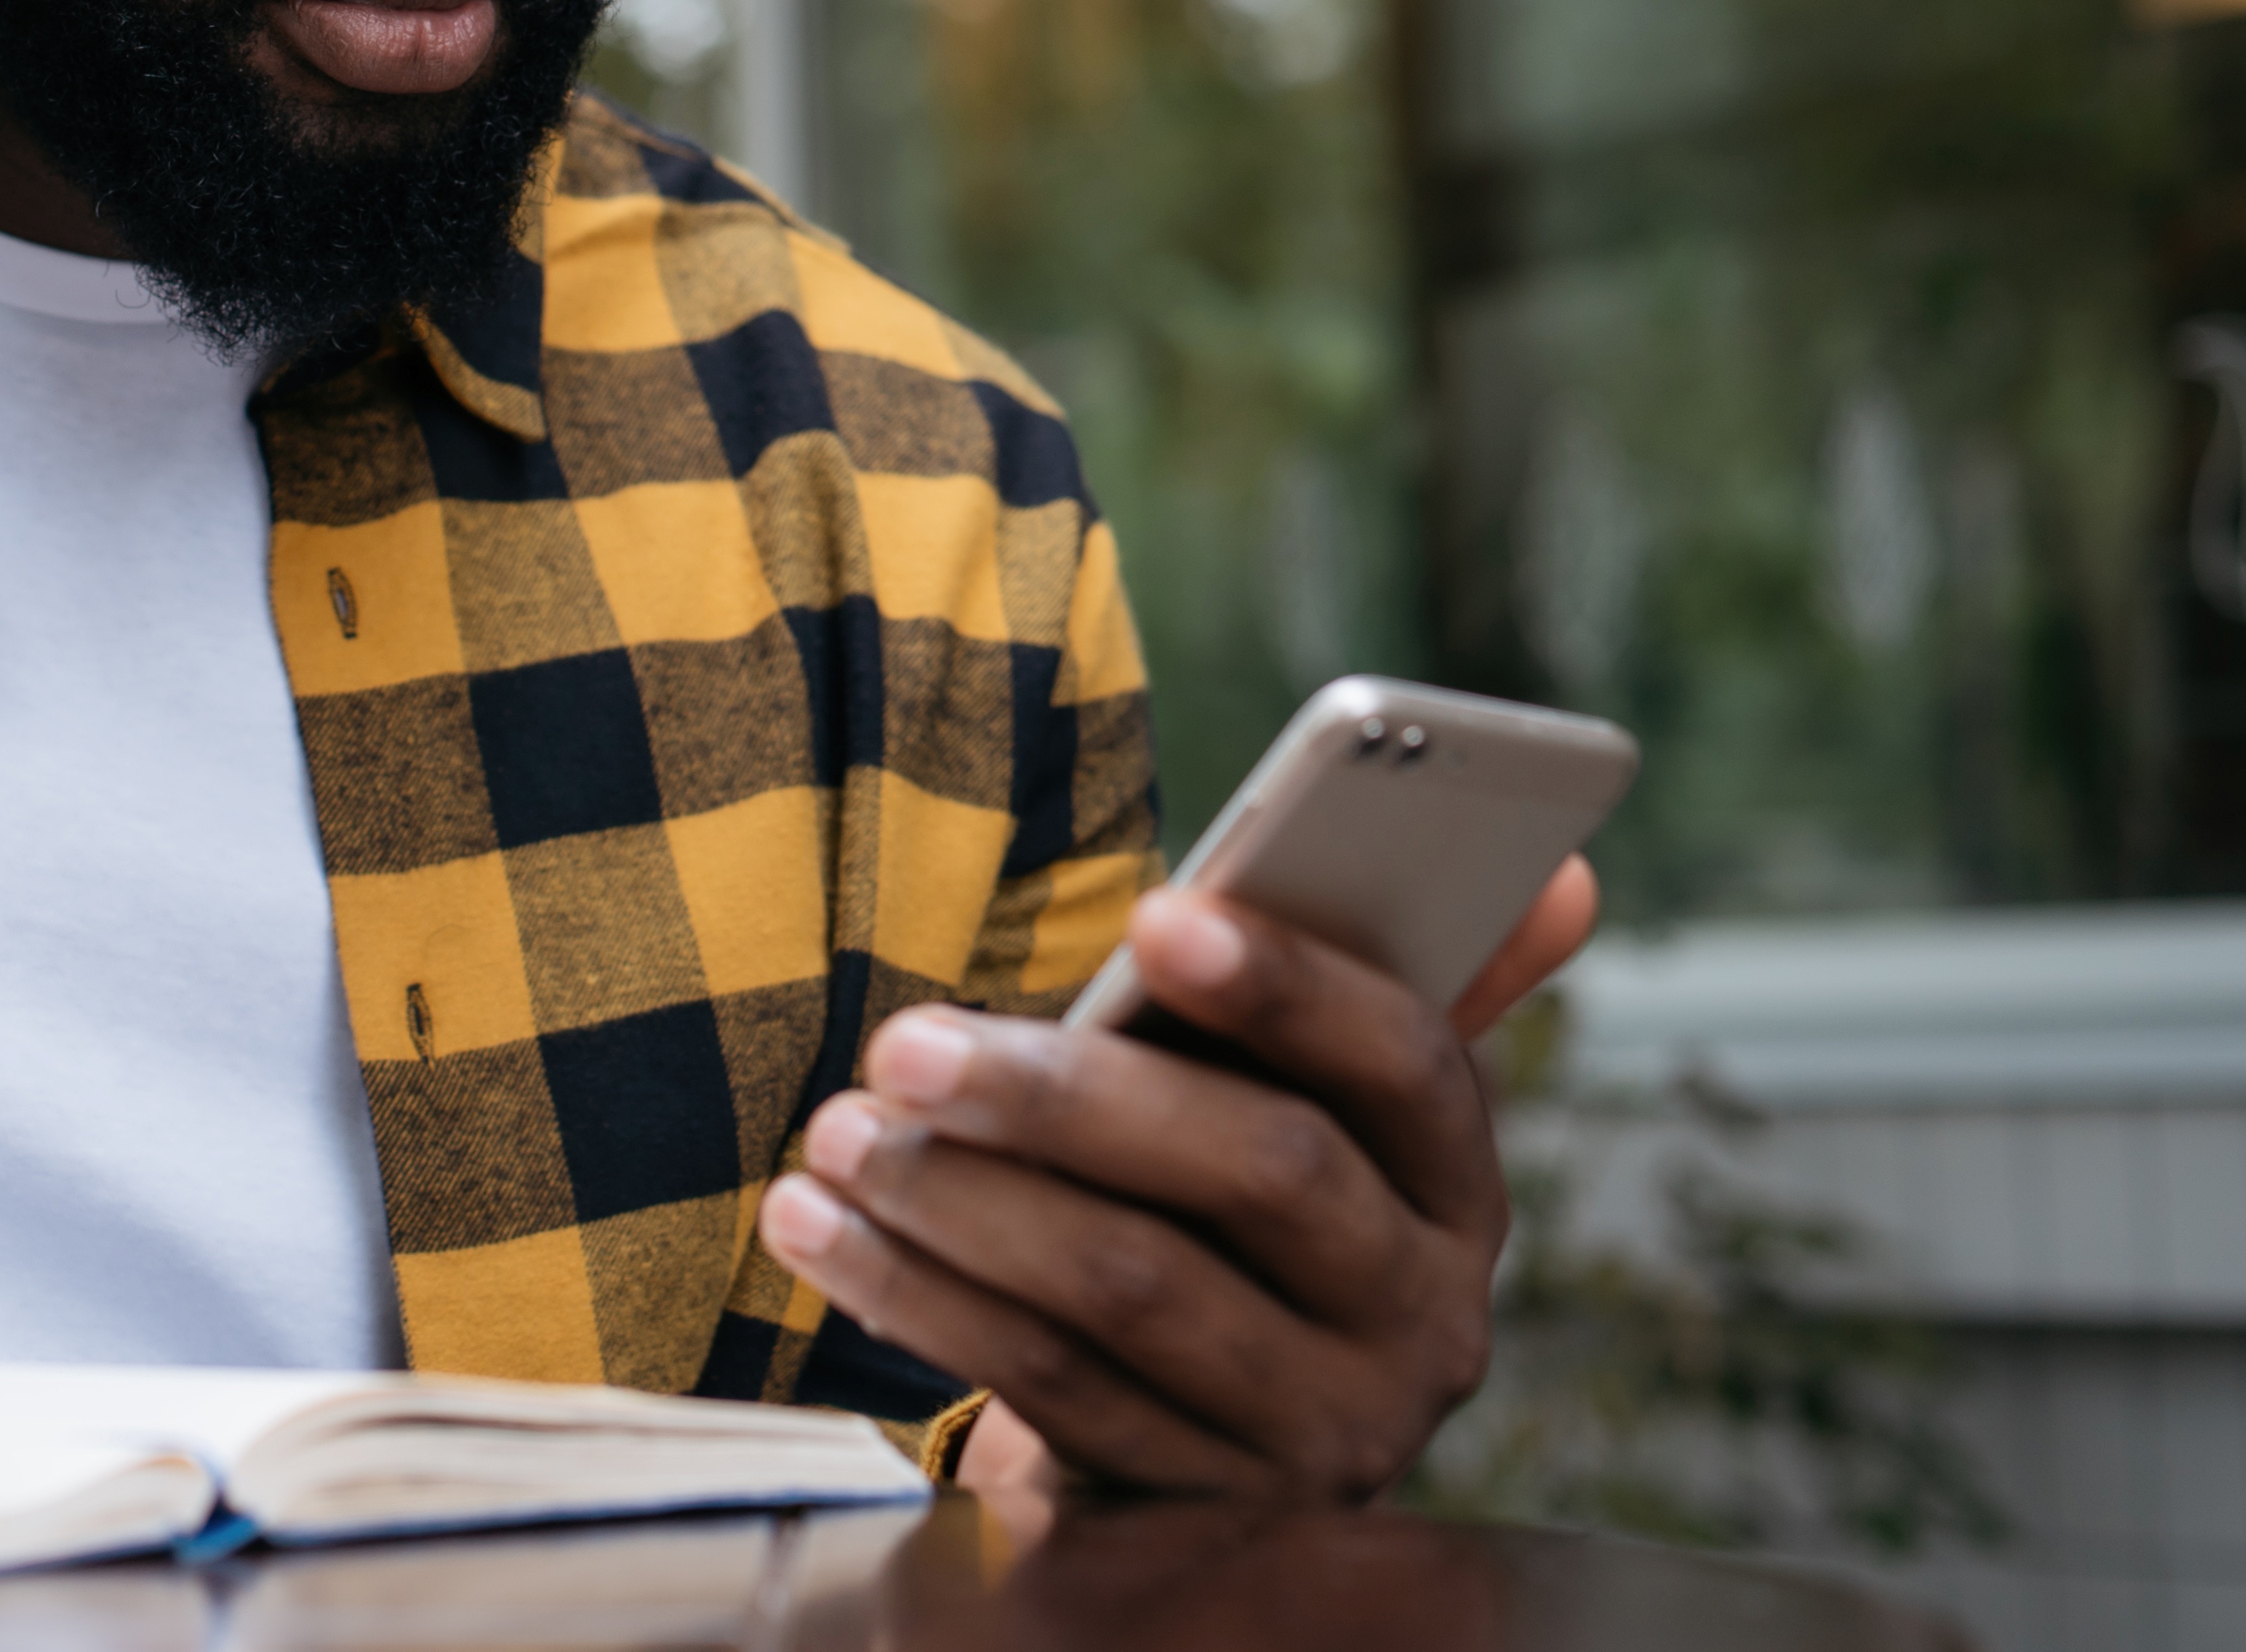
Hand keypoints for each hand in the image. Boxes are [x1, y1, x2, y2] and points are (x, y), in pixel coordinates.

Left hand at [762, 857, 1596, 1505]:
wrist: (1195, 1435)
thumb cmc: (1228, 1202)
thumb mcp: (1312, 1105)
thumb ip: (1396, 985)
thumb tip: (1562, 872)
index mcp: (1457, 1188)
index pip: (1407, 1063)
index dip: (1288, 983)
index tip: (1153, 911)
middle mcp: (1422, 1321)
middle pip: (1256, 1174)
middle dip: (1065, 1096)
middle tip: (904, 1043)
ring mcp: (1319, 1431)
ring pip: (1131, 1291)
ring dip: (959, 1201)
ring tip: (833, 1132)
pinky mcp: (1202, 1510)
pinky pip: (1051, 1393)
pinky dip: (922, 1298)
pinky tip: (820, 1233)